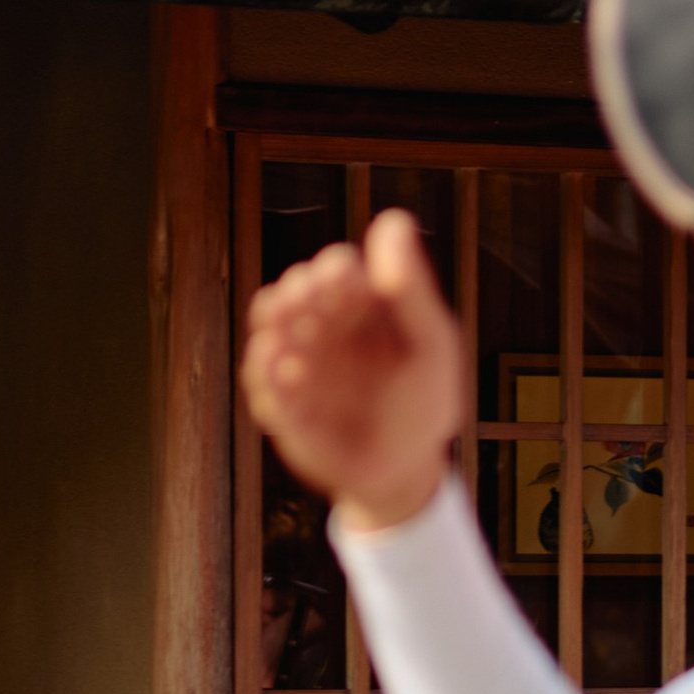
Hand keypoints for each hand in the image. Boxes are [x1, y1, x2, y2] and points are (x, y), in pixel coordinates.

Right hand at [239, 207, 465, 532]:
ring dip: (273, 323)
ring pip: (270, 331)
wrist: (404, 473)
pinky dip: (266, 373)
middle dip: (298, 292)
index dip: (334, 270)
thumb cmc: (424, 402)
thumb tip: (394, 220)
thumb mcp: (429, 343)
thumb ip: (411, 288)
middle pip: (296, 295)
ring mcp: (298, 367)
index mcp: (359, 308)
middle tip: (305, 296)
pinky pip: (263, 385)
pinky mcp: (282, 407)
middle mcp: (322, 330)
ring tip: (281, 322)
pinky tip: (279, 365)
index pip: (336, 272)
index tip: (342, 278)